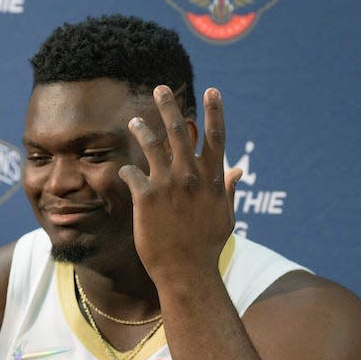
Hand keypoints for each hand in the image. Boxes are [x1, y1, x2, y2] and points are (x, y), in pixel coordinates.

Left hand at [119, 86, 241, 285]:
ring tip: (134, 121)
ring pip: (153, 147)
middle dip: (169, 107)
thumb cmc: (206, 246)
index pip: (216, 137)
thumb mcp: (225, 215)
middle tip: (160, 88)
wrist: (186, 271)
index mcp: (212, 179)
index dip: (215, 112)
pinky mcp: (146, 197)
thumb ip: (227, 189)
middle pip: (180, 132)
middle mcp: (191, 176)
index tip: (213, 90)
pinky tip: (123, 170)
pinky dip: (127, 170)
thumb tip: (237, 171)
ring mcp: (168, 185)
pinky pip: (132, 174)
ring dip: (142, 130)